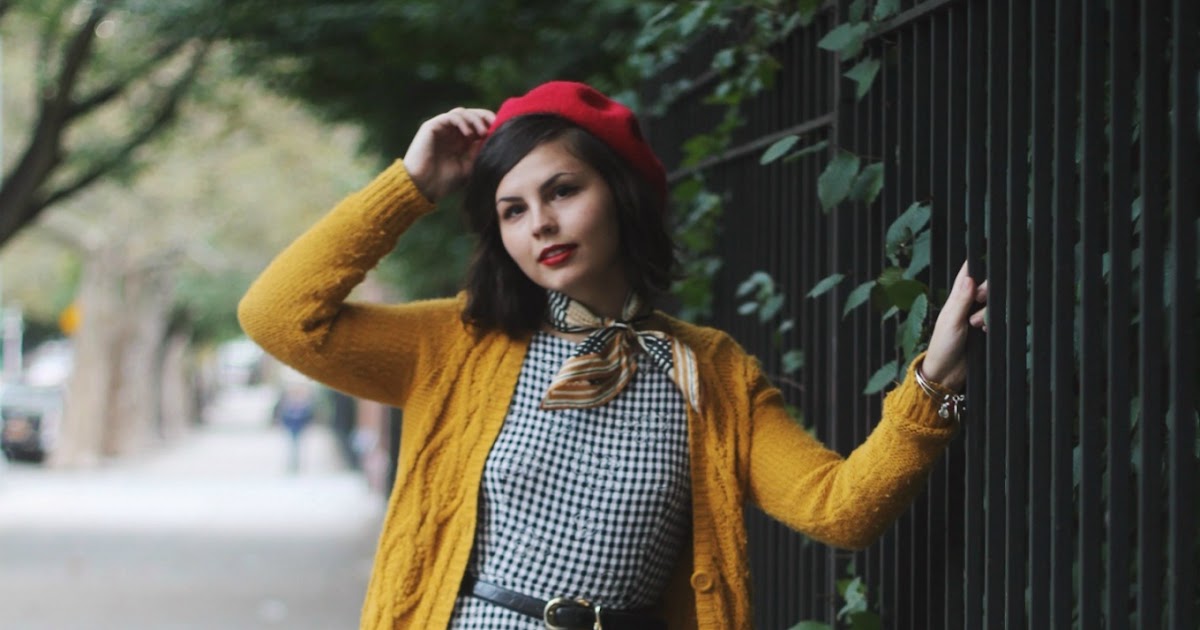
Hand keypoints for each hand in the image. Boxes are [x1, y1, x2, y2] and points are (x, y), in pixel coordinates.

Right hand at [402, 107, 494, 201]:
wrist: (422, 187)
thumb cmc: (445, 181)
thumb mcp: (469, 166)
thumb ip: (479, 151)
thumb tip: (493, 137)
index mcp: (461, 141)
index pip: (478, 124)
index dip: (490, 123)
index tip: (502, 129)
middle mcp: (452, 132)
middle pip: (472, 115)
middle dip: (485, 117)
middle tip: (496, 124)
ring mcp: (442, 128)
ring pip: (462, 113)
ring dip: (475, 119)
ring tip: (483, 131)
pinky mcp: (432, 126)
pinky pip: (450, 117)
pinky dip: (461, 121)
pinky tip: (469, 133)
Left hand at [920, 260, 987, 391]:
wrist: (947, 374)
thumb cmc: (942, 347)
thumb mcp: (952, 321)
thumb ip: (961, 300)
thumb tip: (969, 278)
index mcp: (956, 300)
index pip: (967, 276)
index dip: (975, 267)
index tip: (986, 263)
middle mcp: (967, 307)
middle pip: (986, 289)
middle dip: (986, 294)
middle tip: (980, 301)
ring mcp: (977, 319)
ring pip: (993, 305)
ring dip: (989, 312)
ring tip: (976, 324)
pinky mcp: (986, 332)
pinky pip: (998, 321)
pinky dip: (994, 323)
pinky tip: (986, 330)